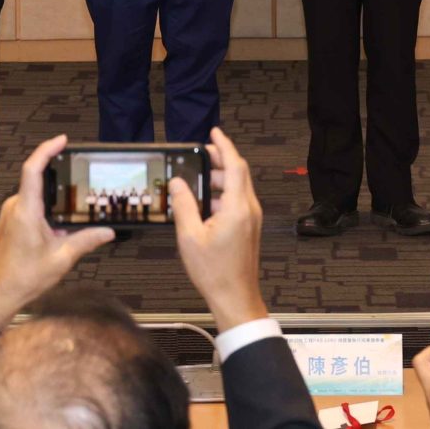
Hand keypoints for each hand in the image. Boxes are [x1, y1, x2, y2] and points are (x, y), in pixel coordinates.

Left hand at [0, 135, 113, 326]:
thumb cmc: (22, 279)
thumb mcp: (61, 259)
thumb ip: (86, 241)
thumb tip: (107, 232)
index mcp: (26, 210)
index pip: (34, 169)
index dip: (47, 149)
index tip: (63, 140)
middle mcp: (14, 207)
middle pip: (36, 180)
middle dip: (57, 176)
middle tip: (79, 174)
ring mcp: (9, 215)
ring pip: (34, 196)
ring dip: (52, 199)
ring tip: (73, 204)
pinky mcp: (8, 224)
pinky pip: (28, 207)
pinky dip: (45, 210)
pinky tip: (59, 226)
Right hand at [172, 128, 266, 327]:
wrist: (235, 298)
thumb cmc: (214, 272)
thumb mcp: (190, 237)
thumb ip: (184, 206)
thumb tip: (178, 183)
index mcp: (238, 207)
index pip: (235, 165)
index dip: (224, 145)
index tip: (214, 132)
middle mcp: (249, 209)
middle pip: (238, 173)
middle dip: (220, 159)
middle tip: (200, 153)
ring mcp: (251, 219)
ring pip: (238, 187)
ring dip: (220, 178)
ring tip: (198, 179)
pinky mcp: (249, 228)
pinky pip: (237, 201)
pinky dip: (222, 194)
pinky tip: (204, 203)